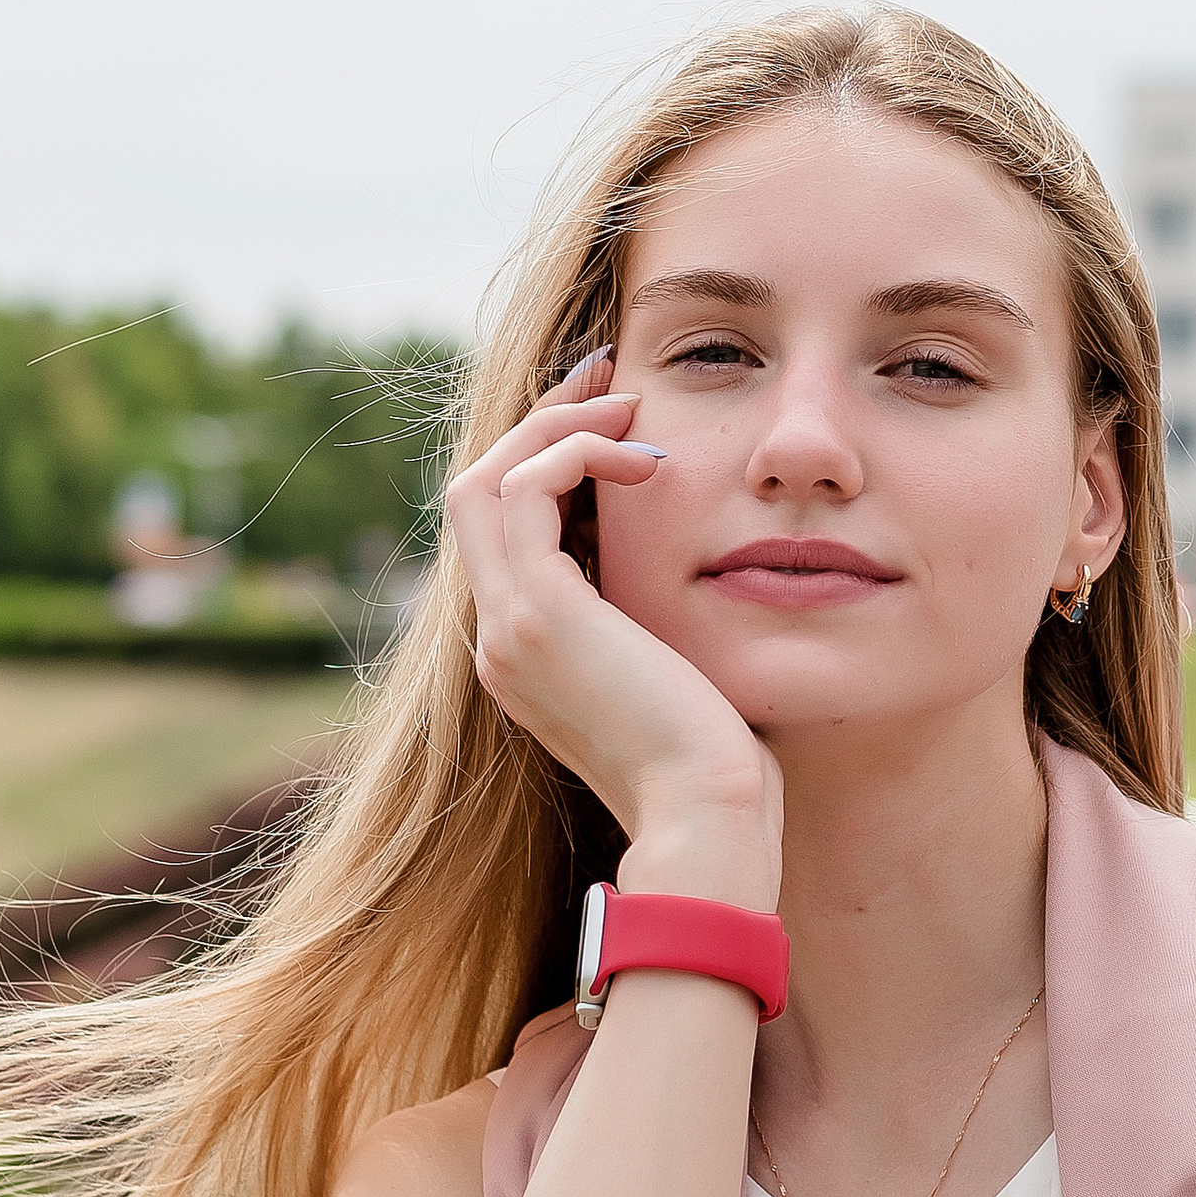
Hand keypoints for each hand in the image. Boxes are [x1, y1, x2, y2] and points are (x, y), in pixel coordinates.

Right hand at [444, 353, 778, 889]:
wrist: (707, 817)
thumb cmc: (717, 762)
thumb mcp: (676, 670)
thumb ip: (655, 618)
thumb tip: (691, 564)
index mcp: (525, 653)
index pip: (506, 529)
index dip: (549, 462)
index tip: (616, 420)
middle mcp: (499, 639)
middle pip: (478, 492)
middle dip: (541, 424)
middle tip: (612, 380)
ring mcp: (507, 629)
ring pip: (486, 480)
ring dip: (555, 427)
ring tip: (629, 407)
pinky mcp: (539, 616)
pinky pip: (526, 490)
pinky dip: (577, 454)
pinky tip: (647, 460)